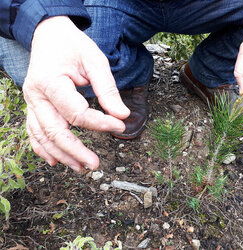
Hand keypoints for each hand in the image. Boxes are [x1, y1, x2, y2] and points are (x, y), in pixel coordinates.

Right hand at [23, 16, 129, 171]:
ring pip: (42, 136)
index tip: (120, 125)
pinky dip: (43, 148)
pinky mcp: (34, 106)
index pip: (76, 112)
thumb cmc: (73, 46)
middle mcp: (35, 95)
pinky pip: (34, 131)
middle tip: (95, 164)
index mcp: (50, 81)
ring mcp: (31, 102)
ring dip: (61, 154)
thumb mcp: (95, 60)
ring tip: (80, 168)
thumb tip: (122, 114)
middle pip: (55, 131)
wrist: (49, 34)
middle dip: (75, 150)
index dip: (99, 122)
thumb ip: (107, 88)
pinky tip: (55, 161)